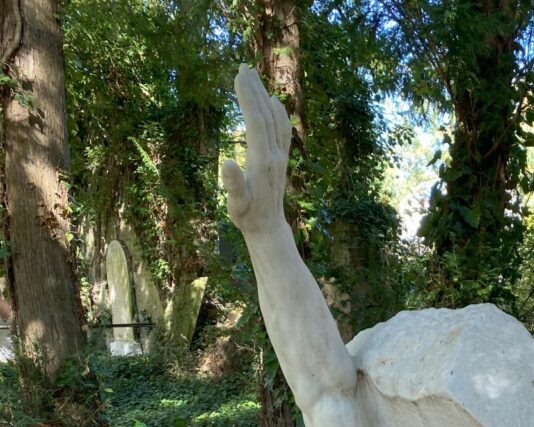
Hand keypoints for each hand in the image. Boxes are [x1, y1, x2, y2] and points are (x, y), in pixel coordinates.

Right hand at [221, 65, 292, 236]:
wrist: (268, 228)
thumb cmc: (247, 217)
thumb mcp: (235, 204)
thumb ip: (233, 184)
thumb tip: (227, 162)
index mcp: (262, 161)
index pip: (255, 122)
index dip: (247, 98)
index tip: (239, 77)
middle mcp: (274, 155)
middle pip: (266, 115)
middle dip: (255, 90)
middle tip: (244, 66)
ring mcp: (280, 157)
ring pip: (275, 120)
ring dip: (264, 96)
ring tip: (254, 76)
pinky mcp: (281, 160)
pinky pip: (282, 131)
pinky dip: (279, 113)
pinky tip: (275, 102)